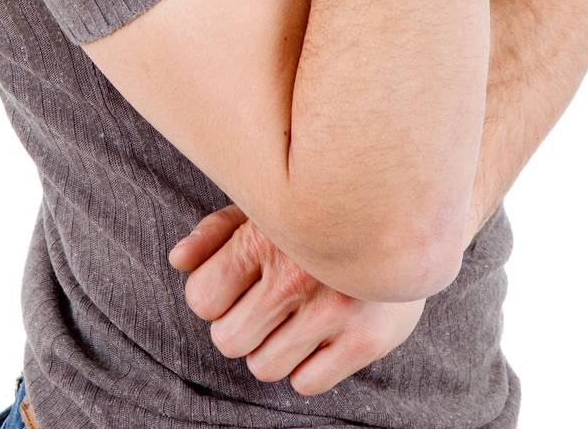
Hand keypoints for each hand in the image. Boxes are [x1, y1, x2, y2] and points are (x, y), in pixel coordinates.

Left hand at [167, 204, 425, 396]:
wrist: (409, 213)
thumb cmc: (320, 211)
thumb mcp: (268, 204)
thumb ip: (218, 231)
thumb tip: (178, 262)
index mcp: (267, 235)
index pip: (202, 297)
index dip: (213, 295)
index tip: (236, 283)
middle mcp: (297, 274)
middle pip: (228, 340)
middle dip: (240, 326)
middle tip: (266, 304)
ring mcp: (334, 309)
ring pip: (263, 367)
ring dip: (273, 347)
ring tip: (297, 315)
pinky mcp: (367, 339)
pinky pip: (306, 384)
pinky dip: (309, 366)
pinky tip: (323, 332)